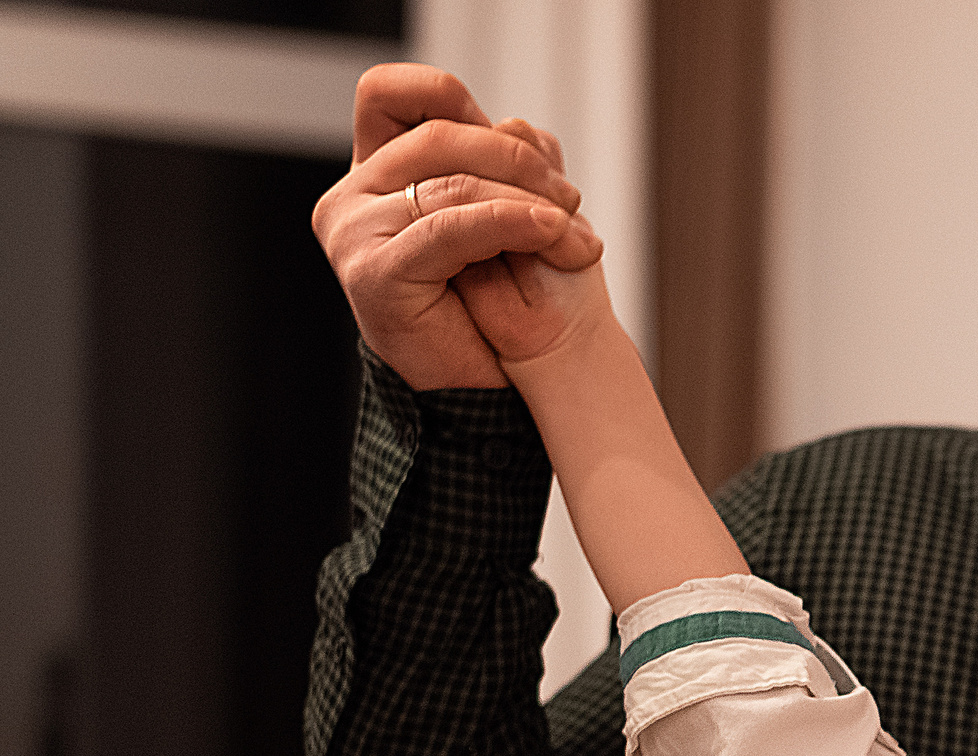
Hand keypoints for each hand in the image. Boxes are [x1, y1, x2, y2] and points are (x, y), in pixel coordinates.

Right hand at [311, 63, 603, 390]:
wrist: (495, 390)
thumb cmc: (505, 307)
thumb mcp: (511, 216)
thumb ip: (509, 165)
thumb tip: (523, 127)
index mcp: (376, 175)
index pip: (389, 93)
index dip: (451, 97)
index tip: (517, 144)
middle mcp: (353, 198)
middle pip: (438, 135)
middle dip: (518, 162)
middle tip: (570, 199)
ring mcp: (354, 234)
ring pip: (451, 183)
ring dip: (530, 203)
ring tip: (574, 236)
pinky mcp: (374, 274)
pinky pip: (450, 227)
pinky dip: (510, 223)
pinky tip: (553, 232)